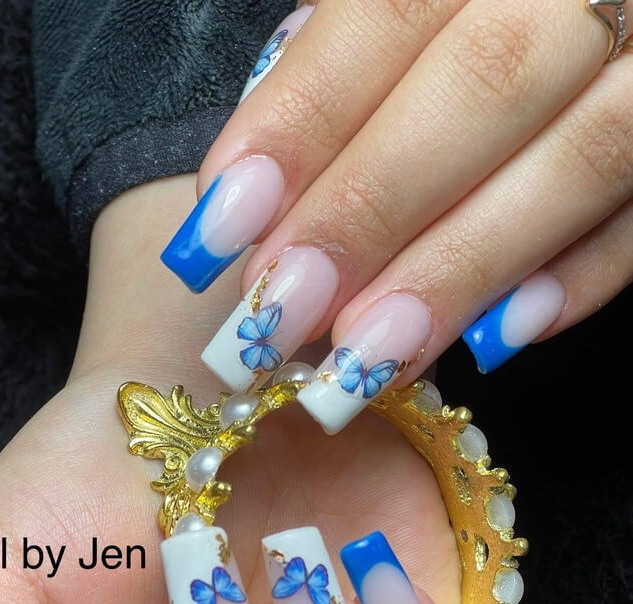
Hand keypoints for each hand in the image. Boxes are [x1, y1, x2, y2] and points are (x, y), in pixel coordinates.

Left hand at [161, 0, 631, 432]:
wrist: (607, 6)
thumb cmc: (474, 19)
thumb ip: (347, 58)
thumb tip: (260, 186)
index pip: (391, 10)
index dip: (304, 120)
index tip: (223, 225)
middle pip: (484, 85)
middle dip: (371, 208)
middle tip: (279, 312)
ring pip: (584, 156)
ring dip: (464, 266)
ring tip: (366, 355)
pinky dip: (589, 273)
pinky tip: (502, 338)